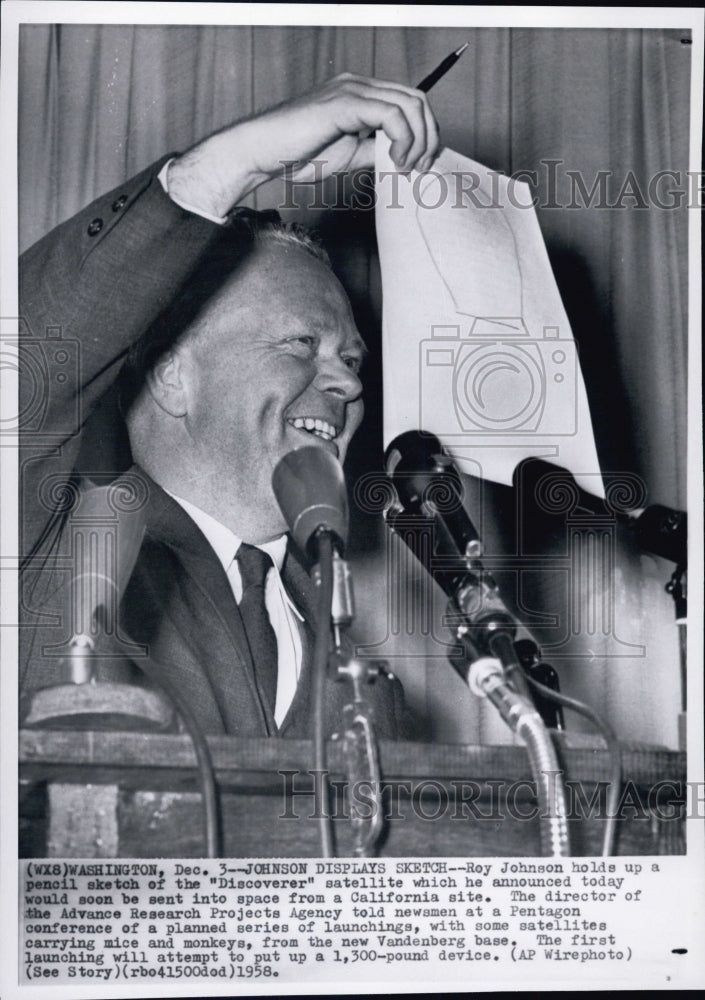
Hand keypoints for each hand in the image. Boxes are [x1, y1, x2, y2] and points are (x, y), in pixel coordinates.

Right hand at [167, 73, 439, 217]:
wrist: (264, 152)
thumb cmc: (298, 155)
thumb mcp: (349, 155)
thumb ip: (375, 149)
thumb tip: (403, 157)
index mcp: (361, 94)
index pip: (409, 101)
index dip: (425, 133)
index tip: (421, 164)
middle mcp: (359, 85)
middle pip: (417, 99)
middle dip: (428, 137)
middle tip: (420, 169)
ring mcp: (352, 91)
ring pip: (410, 105)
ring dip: (417, 141)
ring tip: (405, 167)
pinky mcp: (345, 103)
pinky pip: (391, 115)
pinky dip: (402, 140)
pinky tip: (394, 160)